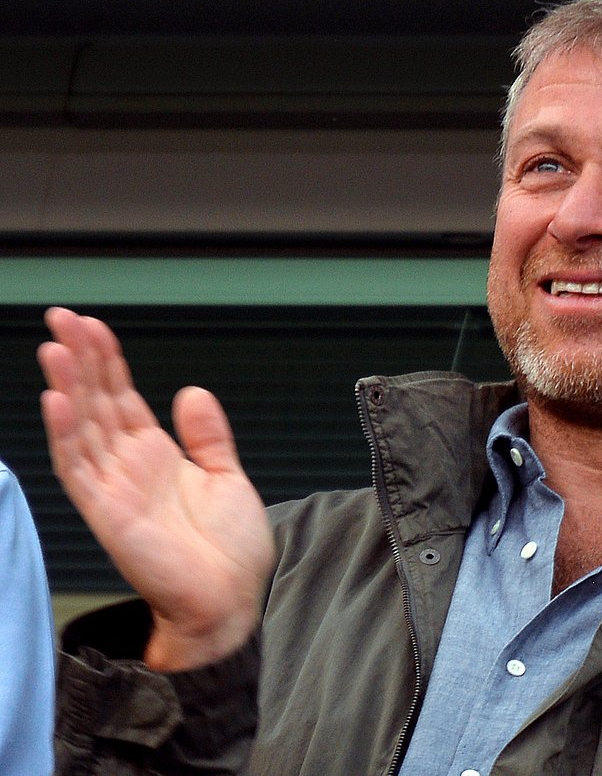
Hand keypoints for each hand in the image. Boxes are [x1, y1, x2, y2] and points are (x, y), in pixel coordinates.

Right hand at [38, 307, 274, 670]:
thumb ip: (207, 435)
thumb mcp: (227, 476)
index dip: (106, 360)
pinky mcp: (108, 512)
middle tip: (61, 317)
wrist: (231, 598)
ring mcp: (114, 487)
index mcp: (154, 455)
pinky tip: (57, 401)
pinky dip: (67, 434)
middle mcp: (127, 466)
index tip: (91, 324)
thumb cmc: (228, 550)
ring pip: (81, 427)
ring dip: (68, 386)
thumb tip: (191, 391)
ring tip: (56, 346)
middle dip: (80, 358)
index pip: (120, 396)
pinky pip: (79, 468)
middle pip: (96, 401)